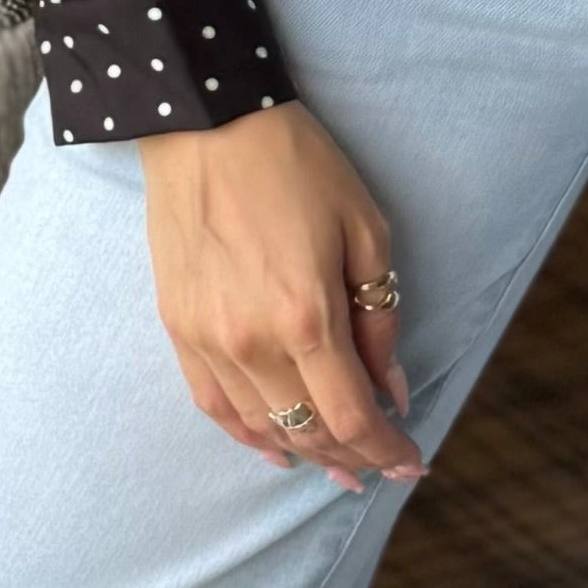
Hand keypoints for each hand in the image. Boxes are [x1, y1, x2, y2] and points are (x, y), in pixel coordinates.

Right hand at [137, 100, 422, 487]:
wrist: (205, 121)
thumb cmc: (296, 164)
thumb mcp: (365, 229)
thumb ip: (380, 318)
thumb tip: (391, 388)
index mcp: (308, 316)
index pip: (352, 416)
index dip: (386, 449)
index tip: (411, 461)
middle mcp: (252, 342)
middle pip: (309, 431)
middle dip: (353, 458)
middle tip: (382, 466)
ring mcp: (208, 339)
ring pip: (261, 427)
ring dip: (305, 453)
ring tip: (337, 466)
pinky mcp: (176, 327)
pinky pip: (214, 405)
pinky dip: (248, 434)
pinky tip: (275, 448)